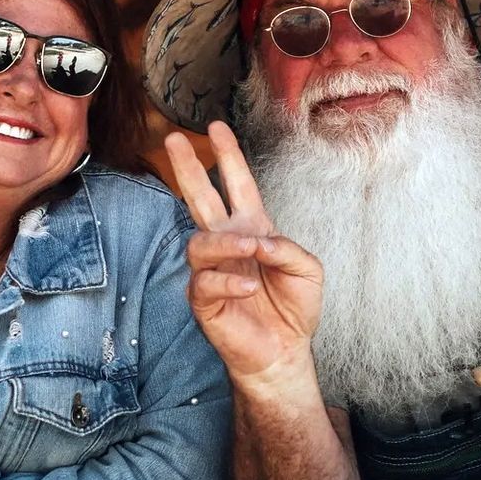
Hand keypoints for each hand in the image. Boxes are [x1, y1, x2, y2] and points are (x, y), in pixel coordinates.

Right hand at [163, 121, 324, 388]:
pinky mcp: (203, 300)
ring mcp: (212, 271)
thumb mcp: (307, 269)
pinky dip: (231, 282)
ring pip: (200, 242)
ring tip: (250, 249)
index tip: (217, 128)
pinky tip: (250, 288)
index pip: (238, 186)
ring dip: (225, 242)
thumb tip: (256, 241)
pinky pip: (204, 282)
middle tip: (173, 140)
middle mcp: (227, 245)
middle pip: (201, 198)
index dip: (229, 157)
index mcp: (252, 229)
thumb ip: (287, 247)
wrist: (284, 351)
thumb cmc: (294, 308)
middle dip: (188, 168)